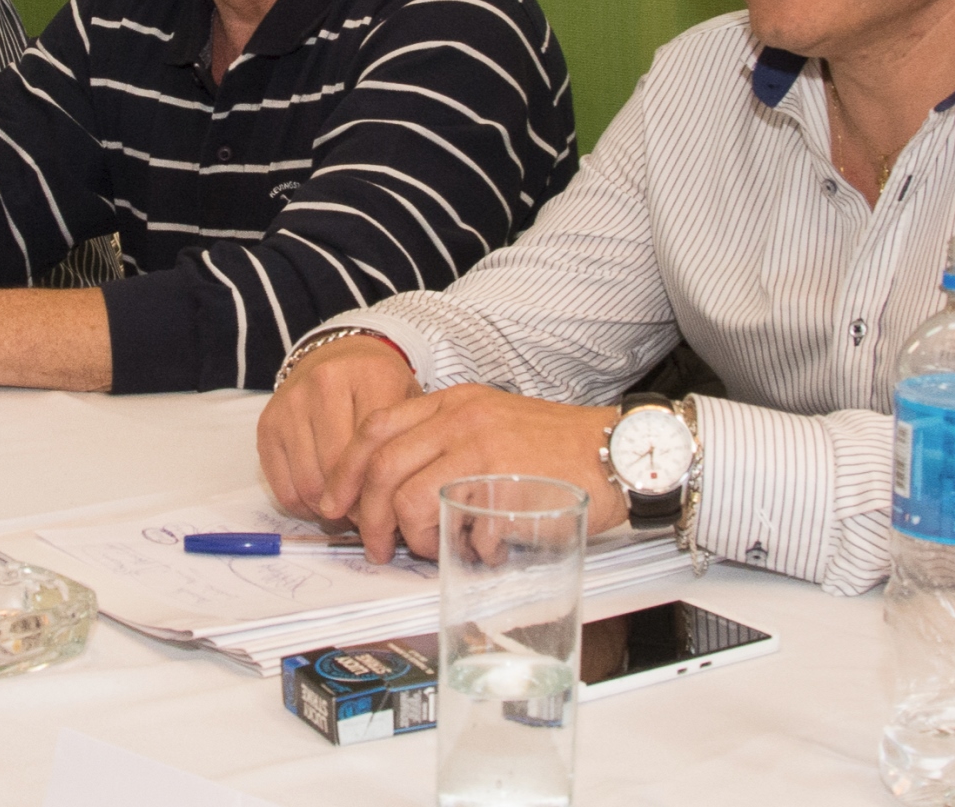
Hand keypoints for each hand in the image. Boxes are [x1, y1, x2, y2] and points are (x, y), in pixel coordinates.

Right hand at [259, 335, 418, 522]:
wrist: (337, 357)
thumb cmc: (378, 388)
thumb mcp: (407, 403)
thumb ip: (410, 444)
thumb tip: (402, 509)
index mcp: (371, 375)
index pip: (375, 450)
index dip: (382, 490)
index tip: (389, 507)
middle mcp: (325, 382)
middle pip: (339, 469)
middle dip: (355, 506)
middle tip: (369, 517)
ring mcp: (291, 402)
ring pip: (309, 483)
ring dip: (328, 510)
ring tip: (347, 511)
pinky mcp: (267, 424)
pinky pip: (283, 487)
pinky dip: (303, 507)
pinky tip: (322, 501)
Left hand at [319, 385, 627, 561]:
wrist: (619, 450)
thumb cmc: (557, 446)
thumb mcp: (491, 424)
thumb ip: (447, 443)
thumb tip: (400, 491)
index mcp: (452, 403)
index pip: (376, 428)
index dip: (346, 468)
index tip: (335, 500)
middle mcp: (461, 419)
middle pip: (384, 466)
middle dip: (366, 514)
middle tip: (371, 545)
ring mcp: (483, 450)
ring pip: (411, 497)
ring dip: (410, 536)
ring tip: (427, 552)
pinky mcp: (507, 485)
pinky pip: (461, 524)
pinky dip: (462, 547)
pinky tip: (479, 551)